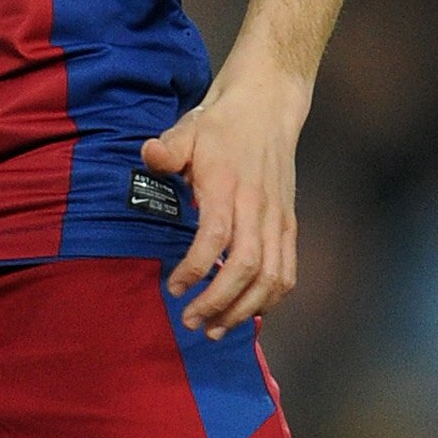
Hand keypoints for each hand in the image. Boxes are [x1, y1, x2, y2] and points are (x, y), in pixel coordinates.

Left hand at [145, 58, 310, 339]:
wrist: (268, 108)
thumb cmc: (221, 125)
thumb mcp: (188, 129)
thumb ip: (168, 149)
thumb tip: (148, 155)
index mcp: (230, 186)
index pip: (217, 236)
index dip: (197, 267)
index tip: (174, 287)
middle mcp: (258, 207)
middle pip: (248, 267)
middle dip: (220, 301)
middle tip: (191, 321)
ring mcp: (278, 219)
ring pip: (272, 277)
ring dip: (246, 309)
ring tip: (216, 328)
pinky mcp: (289, 225)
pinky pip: (288, 272)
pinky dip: (270, 299)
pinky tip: (246, 313)